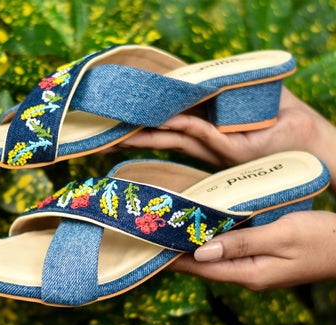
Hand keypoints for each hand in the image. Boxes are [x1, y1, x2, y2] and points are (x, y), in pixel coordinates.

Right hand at [117, 88, 335, 192]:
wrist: (311, 136)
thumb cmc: (281, 113)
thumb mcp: (244, 95)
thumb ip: (216, 90)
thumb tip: (190, 83)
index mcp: (206, 122)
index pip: (168, 118)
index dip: (143, 116)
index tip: (118, 113)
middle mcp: (205, 135)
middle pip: (163, 131)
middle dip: (133, 131)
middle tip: (103, 133)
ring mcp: (215, 145)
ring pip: (173, 136)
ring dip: (145, 135)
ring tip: (115, 137)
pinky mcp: (230, 151)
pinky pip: (200, 135)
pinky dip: (179, 128)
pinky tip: (158, 126)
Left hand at [168, 211, 335, 290]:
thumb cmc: (322, 239)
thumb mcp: (282, 236)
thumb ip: (241, 244)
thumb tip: (201, 252)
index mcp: (250, 274)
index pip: (201, 270)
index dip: (174, 260)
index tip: (150, 250)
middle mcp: (249, 276)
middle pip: (204, 267)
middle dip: (178, 254)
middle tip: (155, 237)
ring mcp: (255, 269)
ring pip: (215, 260)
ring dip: (193, 248)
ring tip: (171, 233)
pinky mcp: (261, 260)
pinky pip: (228, 253)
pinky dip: (212, 242)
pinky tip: (203, 231)